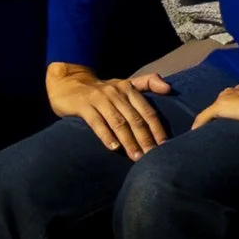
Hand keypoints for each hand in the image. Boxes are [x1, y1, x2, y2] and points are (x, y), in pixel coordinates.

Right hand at [47, 62, 174, 159]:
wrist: (68, 82)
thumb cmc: (102, 89)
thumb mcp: (125, 83)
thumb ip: (148, 83)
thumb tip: (169, 89)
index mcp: (129, 89)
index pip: (147, 111)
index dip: (157, 129)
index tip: (166, 146)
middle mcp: (116, 93)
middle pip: (135, 119)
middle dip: (146, 139)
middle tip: (153, 156)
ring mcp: (99, 99)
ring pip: (118, 122)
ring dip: (129, 141)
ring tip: (137, 157)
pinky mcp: (83, 105)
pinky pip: (96, 122)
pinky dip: (106, 135)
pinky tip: (114, 148)